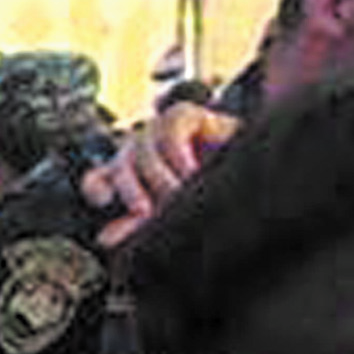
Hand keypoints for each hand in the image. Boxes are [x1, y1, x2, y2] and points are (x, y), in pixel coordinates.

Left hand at [88, 101, 236, 249]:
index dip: (97, 188)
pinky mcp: (184, 114)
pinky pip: (170, 128)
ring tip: (182, 197)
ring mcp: (159, 131)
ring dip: (161, 179)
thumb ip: (140, 226)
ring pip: (144, 151)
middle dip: (134, 193)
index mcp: (130, 176)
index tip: (104, 202)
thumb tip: (106, 239)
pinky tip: (194, 172)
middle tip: (152, 214)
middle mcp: (140, 151)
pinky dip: (179, 154)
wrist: (256, 175)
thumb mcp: (172, 214)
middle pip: (120, 166)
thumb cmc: (213, 196)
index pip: (98, 179)